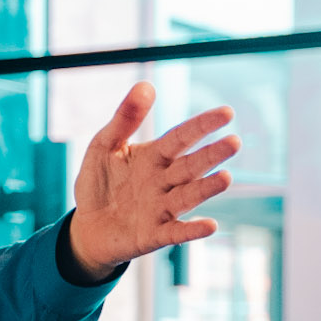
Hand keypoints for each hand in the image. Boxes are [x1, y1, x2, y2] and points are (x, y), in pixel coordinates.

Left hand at [67, 82, 240, 282]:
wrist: (87, 227)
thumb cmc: (99, 183)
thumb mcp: (104, 147)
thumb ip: (124, 119)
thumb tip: (146, 85)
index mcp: (155, 157)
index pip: (181, 137)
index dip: (202, 126)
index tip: (227, 113)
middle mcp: (164, 181)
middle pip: (190, 166)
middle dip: (211, 155)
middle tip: (234, 143)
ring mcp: (161, 208)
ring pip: (188, 196)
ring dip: (206, 188)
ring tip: (225, 178)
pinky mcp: (153, 234)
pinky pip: (175, 232)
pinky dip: (191, 230)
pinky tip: (210, 226)